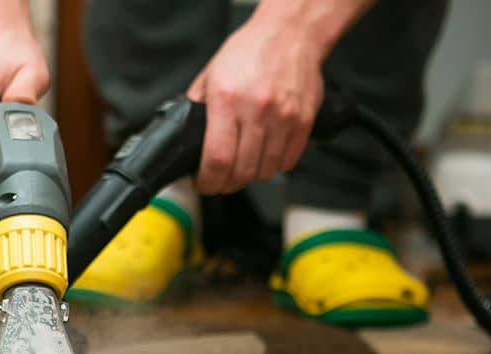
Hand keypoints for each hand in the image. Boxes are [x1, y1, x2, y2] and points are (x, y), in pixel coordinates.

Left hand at [187, 0, 373, 194]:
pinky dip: (273, 166)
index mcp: (227, 100)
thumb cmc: (250, 51)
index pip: (217, 160)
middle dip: (227, 184)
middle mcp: (256, 111)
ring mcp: (283, 118)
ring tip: (243, 165)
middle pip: (242, 173)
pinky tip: (264, 155)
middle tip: (221, 179)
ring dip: (251, 176)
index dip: (208, 182)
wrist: (290, 33)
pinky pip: (287, 162)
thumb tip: (186, 138)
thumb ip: (197, 108)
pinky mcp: (303, 122)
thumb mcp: (210, 75)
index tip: (204, 183)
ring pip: (265, 172)